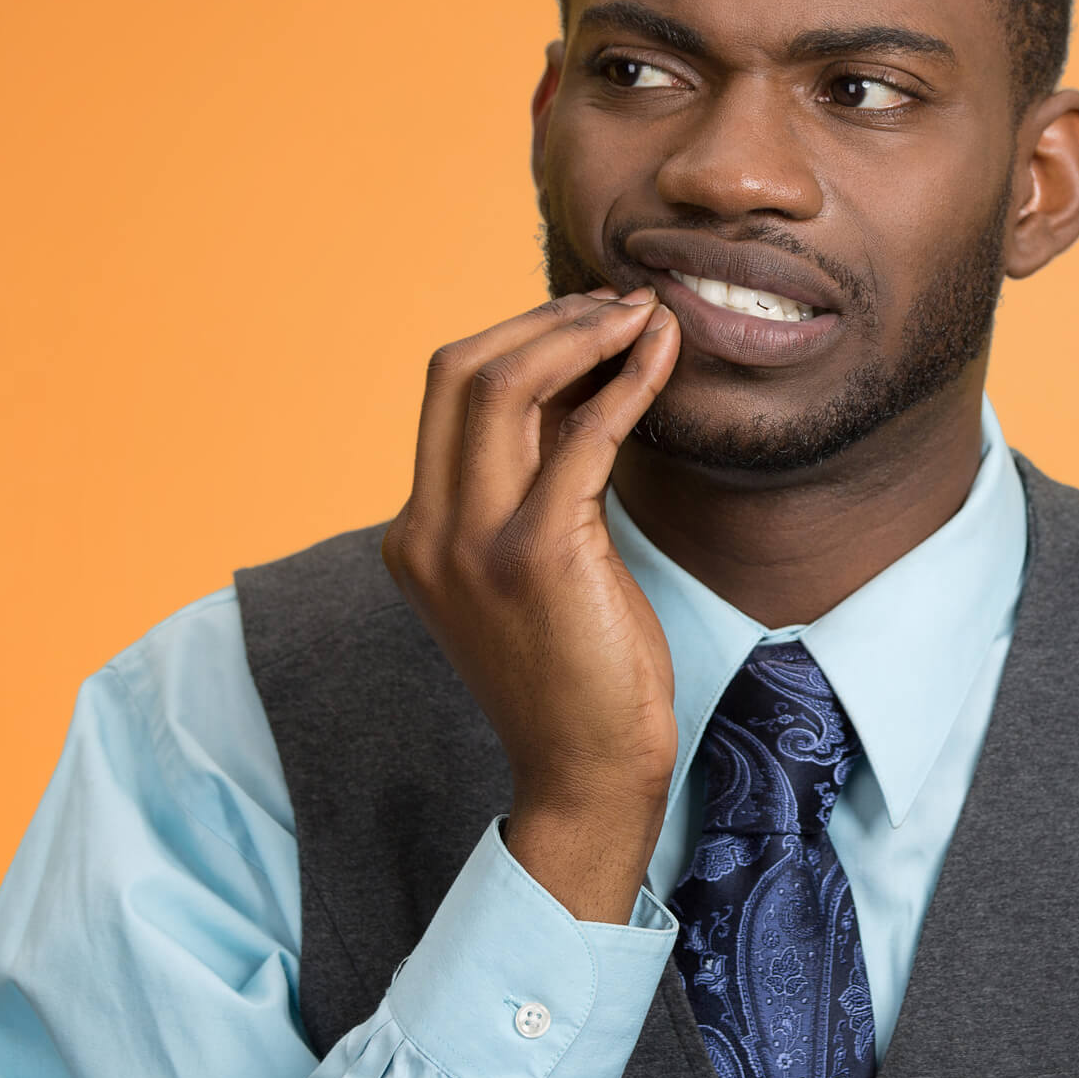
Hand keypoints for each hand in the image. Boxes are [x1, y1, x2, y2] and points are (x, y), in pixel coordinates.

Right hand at [380, 287, 681, 921]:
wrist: (589, 772)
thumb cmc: (577, 669)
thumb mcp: (530, 563)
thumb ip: (532, 478)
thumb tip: (578, 376)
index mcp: (415, 532)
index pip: (446, 391)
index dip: (519, 336)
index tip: (587, 320)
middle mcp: (426, 531)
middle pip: (460, 369)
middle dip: (544, 319)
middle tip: (617, 305)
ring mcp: (473, 543)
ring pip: (506, 383)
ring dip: (582, 332)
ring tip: (642, 315)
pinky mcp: (538, 555)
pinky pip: (584, 432)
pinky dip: (627, 379)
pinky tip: (663, 355)